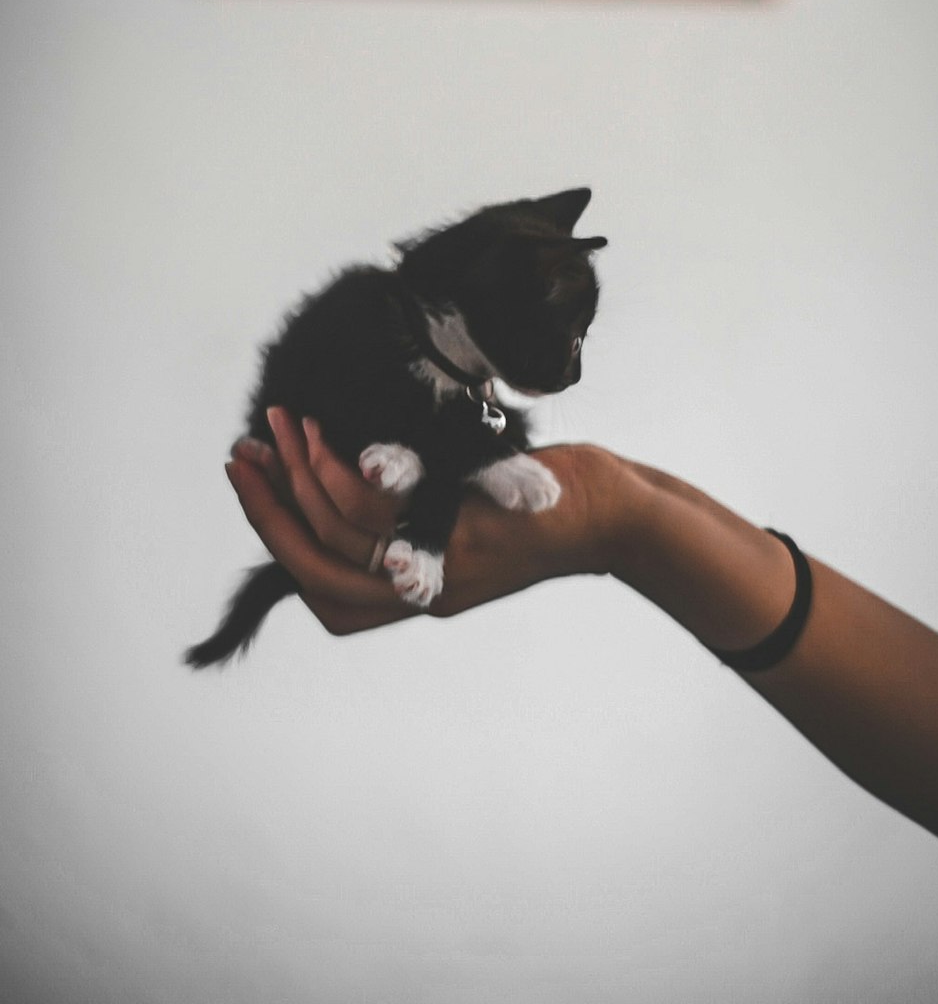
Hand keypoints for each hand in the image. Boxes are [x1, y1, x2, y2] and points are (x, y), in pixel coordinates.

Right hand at [225, 408, 618, 635]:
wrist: (611, 516)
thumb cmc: (541, 507)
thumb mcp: (466, 522)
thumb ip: (412, 519)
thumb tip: (349, 483)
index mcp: (417, 594)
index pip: (327, 598)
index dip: (282, 546)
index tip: (254, 493)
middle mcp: (422, 590)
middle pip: (317, 567)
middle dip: (267, 511)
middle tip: (239, 458)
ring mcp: (440, 561)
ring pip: (338, 530)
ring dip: (297, 474)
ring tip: (279, 426)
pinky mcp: (459, 525)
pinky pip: (376, 504)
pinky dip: (337, 466)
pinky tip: (324, 432)